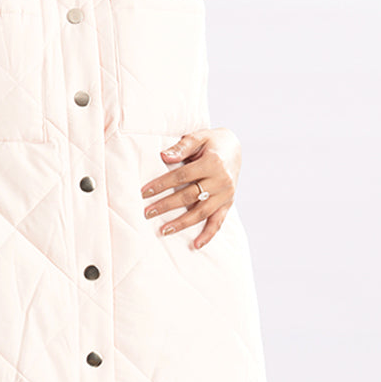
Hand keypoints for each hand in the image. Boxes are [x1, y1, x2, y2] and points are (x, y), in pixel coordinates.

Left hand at [140, 127, 240, 249]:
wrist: (235, 148)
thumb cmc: (212, 142)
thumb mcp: (199, 136)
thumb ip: (182, 146)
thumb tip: (164, 156)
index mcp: (213, 163)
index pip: (182, 176)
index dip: (162, 184)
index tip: (145, 192)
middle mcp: (221, 180)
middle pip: (189, 196)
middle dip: (166, 205)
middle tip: (147, 212)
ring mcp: (226, 194)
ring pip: (201, 212)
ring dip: (182, 223)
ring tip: (164, 230)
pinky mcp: (228, 203)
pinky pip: (218, 222)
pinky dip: (208, 234)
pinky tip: (196, 244)